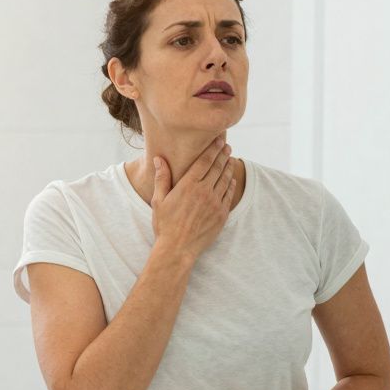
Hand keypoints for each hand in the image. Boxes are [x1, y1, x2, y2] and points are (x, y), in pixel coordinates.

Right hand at [150, 137, 236, 259]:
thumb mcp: (159, 200)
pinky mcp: (221, 214)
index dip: (213, 148)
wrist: (178, 249)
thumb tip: (159, 159)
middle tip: (227, 145)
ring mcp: (215, 203)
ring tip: (230, 158)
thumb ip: (162, 178)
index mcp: (188, 185)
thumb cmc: (165, 225)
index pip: (204, 161)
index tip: (219, 140)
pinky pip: (229, 195)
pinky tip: (231, 179)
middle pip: (217, 167)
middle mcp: (204, 191)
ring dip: (228, 167)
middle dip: (223, 154)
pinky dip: (231, 184)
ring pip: (225, 179)